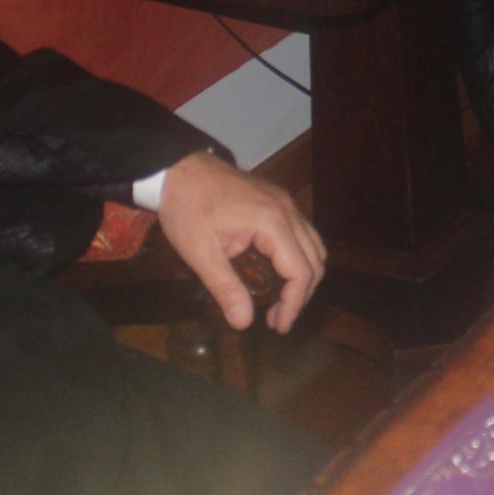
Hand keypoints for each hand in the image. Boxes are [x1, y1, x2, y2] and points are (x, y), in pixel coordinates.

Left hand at [154, 149, 325, 331]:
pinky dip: (298, 257)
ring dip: (303, 275)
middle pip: (316, 260)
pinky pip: (302, 233)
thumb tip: (243, 324)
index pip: (301, 271)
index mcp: (272, 222)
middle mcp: (287, 210)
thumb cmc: (187, 208)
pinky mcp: (277, 200)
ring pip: (313, 245)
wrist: (178, 167)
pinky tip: (277, 272)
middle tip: (277, 319)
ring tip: (280, 300)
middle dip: (301, 294)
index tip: (277, 326)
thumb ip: (225, 288)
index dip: (293, 304)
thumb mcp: (200, 253)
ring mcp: (285, 202)